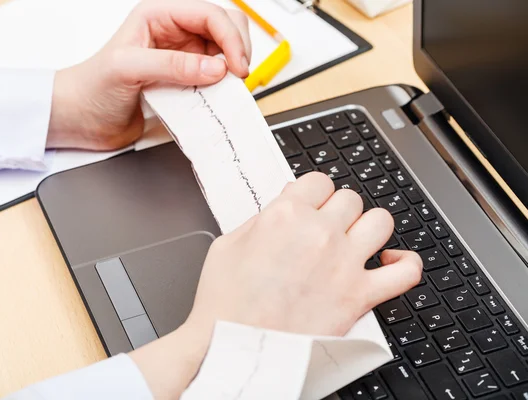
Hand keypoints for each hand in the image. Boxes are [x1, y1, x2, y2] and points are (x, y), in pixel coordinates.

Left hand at [46, 0, 251, 150]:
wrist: (82, 120)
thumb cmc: (91, 88)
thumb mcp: (128, 69)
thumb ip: (171, 65)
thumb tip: (214, 68)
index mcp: (158, 16)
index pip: (209, 14)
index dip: (229, 37)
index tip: (235, 66)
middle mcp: (174, 34)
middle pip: (224, 28)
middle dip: (236, 49)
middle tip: (236, 76)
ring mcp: (181, 59)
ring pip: (224, 55)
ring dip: (231, 70)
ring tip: (225, 88)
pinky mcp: (184, 83)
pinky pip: (215, 81)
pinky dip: (222, 89)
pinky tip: (215, 98)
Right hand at [130, 173, 421, 397]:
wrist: (234, 347)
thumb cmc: (225, 303)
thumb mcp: (228, 244)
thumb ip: (260, 219)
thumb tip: (281, 207)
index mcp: (285, 215)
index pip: (318, 180)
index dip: (313, 193)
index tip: (311, 204)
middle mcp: (319, 233)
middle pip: (349, 199)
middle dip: (337, 210)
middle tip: (325, 227)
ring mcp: (344, 263)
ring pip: (380, 221)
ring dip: (368, 227)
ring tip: (356, 240)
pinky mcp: (360, 296)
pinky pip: (406, 271)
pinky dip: (405, 264)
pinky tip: (390, 263)